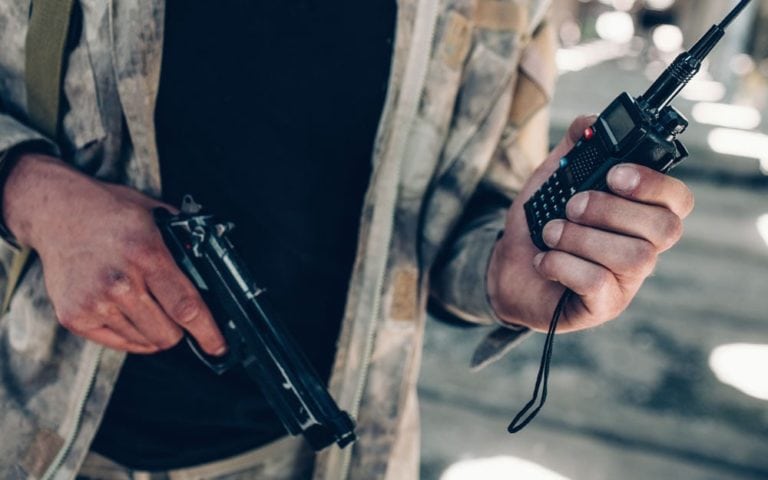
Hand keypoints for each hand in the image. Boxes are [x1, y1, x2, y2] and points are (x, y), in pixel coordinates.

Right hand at [2, 153, 226, 353]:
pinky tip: (131, 313)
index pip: (185, 307)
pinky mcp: (74, 316)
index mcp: (146, 255)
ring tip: (146, 302)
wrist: (57, 211)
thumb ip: (186, 242)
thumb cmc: (110, 212)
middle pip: (167, 334)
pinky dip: (133, 335)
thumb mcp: (156, 215)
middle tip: (176, 312)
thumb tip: (214, 270)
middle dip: (180, 329)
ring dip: (155, 330)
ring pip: (145, 341)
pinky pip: (119, 343)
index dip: (207, 331)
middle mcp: (119, 283)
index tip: (218, 346)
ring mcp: (94, 302)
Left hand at [487, 116, 694, 332]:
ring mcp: (626, 281)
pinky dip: (564, 264)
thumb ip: (574, 149)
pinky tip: (544, 259)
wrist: (507, 270)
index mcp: (638, 214)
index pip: (678, 200)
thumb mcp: (552, 180)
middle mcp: (643, 248)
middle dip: (611, 210)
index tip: (614, 174)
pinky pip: (598, 283)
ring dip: (582, 238)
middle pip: (664, 229)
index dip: (654, 185)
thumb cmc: (540, 225)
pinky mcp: (603, 305)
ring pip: (634, 257)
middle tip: (572, 205)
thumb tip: (590, 122)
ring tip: (552, 233)